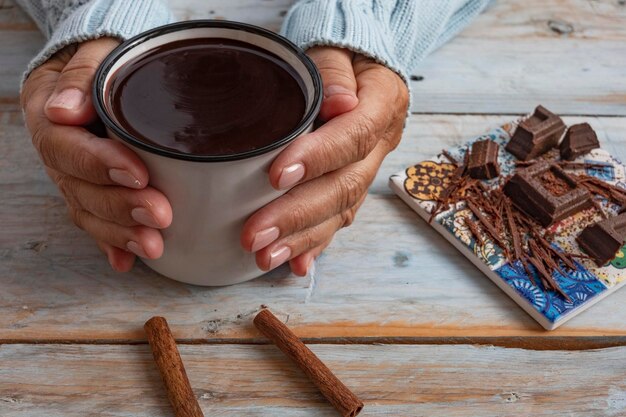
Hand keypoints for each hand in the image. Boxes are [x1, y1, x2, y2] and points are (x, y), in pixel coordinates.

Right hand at [21, 38, 172, 271]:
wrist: (101, 69)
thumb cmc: (104, 58)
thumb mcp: (94, 52)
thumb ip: (81, 76)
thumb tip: (65, 109)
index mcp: (50, 116)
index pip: (67, 146)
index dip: (100, 164)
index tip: (138, 175)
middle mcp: (58, 152)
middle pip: (80, 188)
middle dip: (120, 207)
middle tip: (160, 217)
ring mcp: (73, 176)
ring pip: (88, 211)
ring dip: (119, 233)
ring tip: (153, 246)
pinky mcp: (91, 190)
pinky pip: (95, 221)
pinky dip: (111, 242)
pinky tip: (125, 261)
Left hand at [241, 46, 408, 275]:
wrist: (360, 70)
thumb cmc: (341, 55)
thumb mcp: (337, 48)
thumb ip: (334, 73)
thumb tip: (339, 103)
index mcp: (384, 104)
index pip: (354, 135)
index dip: (319, 158)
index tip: (276, 175)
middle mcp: (381, 144)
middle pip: (344, 186)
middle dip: (298, 214)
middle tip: (255, 234)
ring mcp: (368, 170)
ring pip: (341, 211)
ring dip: (302, 238)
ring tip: (265, 256)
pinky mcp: (353, 186)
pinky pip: (338, 220)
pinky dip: (315, 244)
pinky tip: (294, 266)